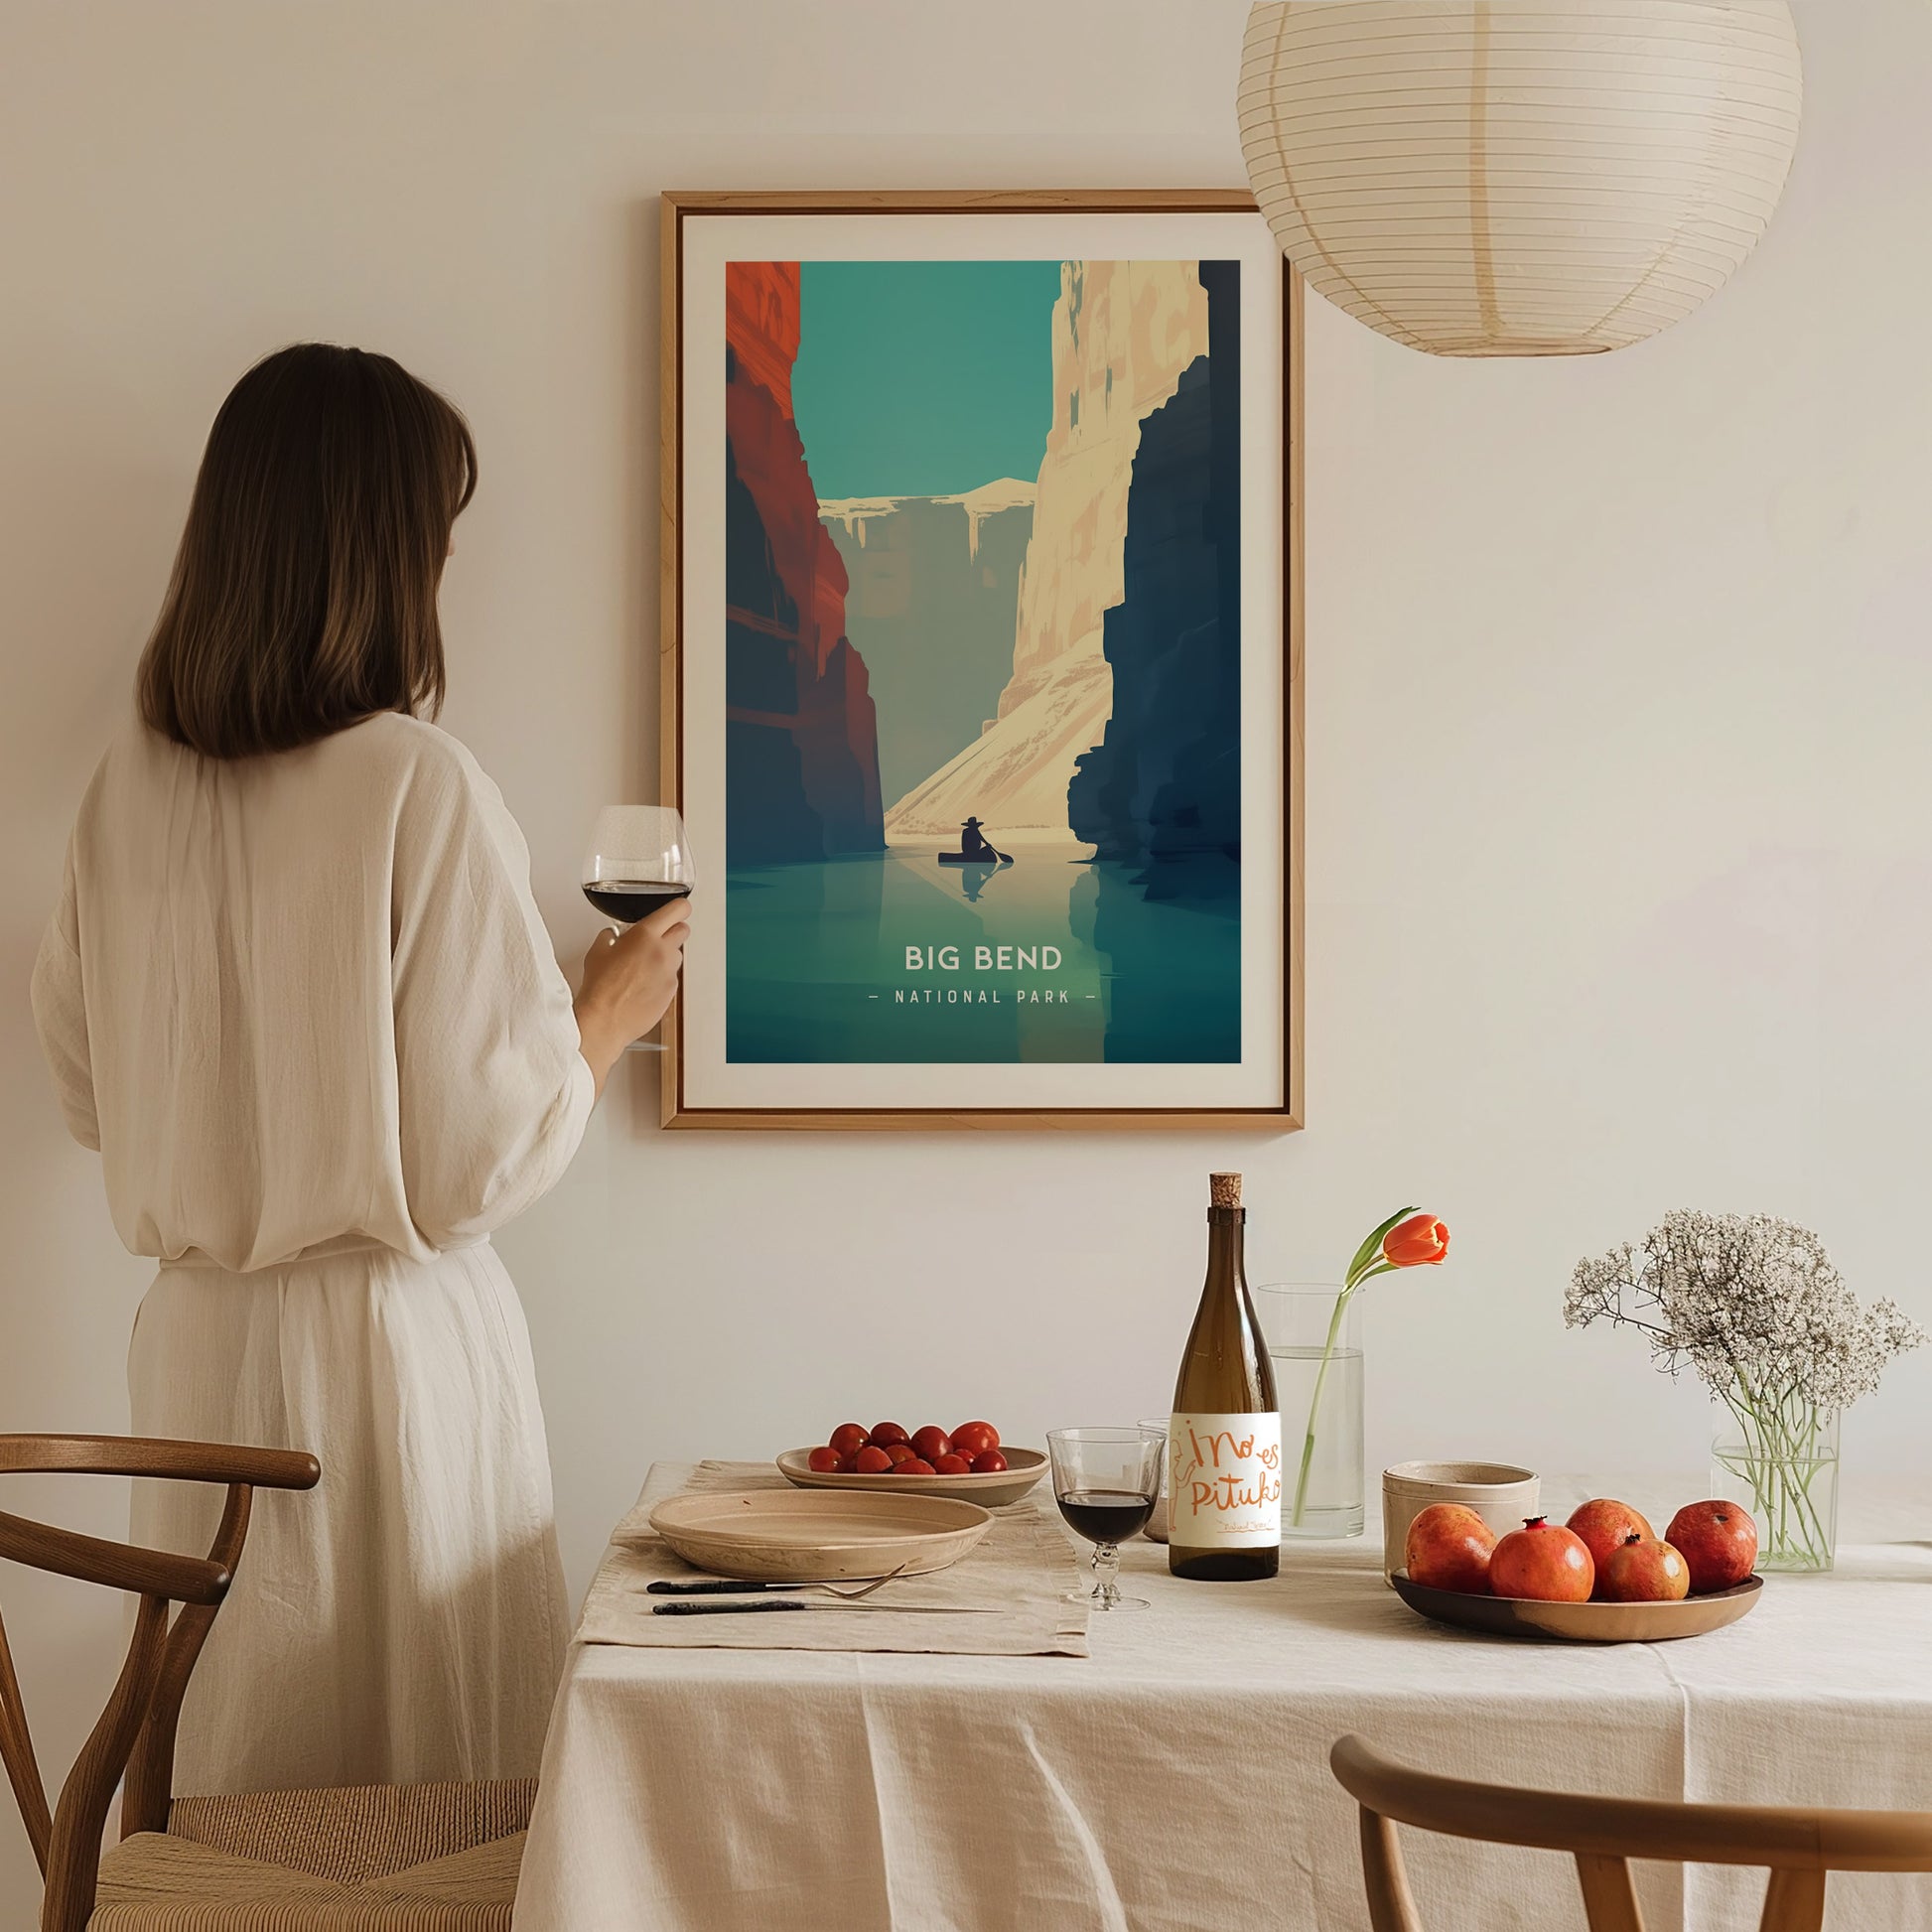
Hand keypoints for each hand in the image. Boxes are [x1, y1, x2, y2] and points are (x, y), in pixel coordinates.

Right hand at [574, 895, 689, 1094]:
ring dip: (666, 956)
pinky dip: (662, 978)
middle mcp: (663, 952)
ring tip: (644, 966)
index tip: (678, 909)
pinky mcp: (671, 992)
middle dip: (672, 930)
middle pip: (683, 930)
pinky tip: (643, 985)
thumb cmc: (600, 988)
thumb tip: (613, 936)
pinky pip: (672, 978)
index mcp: (645, 935)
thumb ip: (610, 937)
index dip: (679, 908)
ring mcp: (669, 973)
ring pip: (677, 956)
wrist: (605, 1020)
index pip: (678, 909)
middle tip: (657, 938)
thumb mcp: (597, 952)